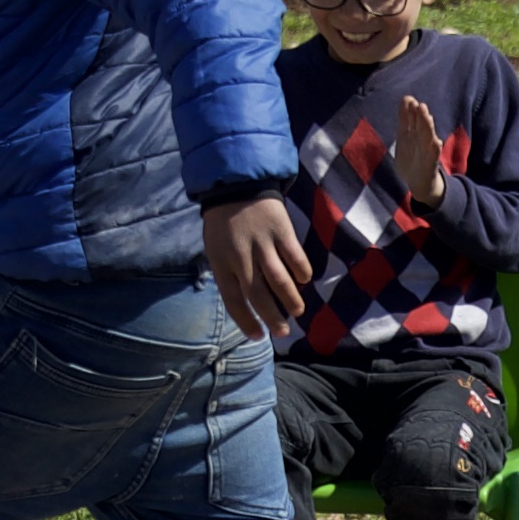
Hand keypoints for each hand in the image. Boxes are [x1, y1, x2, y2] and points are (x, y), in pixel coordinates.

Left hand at [204, 191, 313, 338]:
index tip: (258, 336)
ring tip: (298, 311)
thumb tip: (245, 301)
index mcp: (222, 263)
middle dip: (272, 318)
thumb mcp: (215, 249)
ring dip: (291, 300)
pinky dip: (301, 272)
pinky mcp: (281, 231)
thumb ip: (227, 273)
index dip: (246, 321)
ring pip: (279, 280)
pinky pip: (295, 257)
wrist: (235, 183)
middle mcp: (241, 257)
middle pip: (258, 295)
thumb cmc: (223, 222)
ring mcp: (262, 244)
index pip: (233, 301)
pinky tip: (304, 280)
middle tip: (283, 332)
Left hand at [392, 87, 452, 195]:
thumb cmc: (411, 157)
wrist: (419, 182)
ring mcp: (427, 151)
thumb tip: (406, 99)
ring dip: (429, 128)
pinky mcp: (431, 164)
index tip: (408, 99)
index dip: (410, 110)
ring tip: (429, 118)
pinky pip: (434, 156)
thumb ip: (405, 119)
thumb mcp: (404, 137)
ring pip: (428, 137)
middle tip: (420, 105)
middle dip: (421, 116)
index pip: (412, 118)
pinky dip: (436, 149)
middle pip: (422, 126)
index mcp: (413, 133)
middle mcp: (422, 139)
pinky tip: (437, 143)